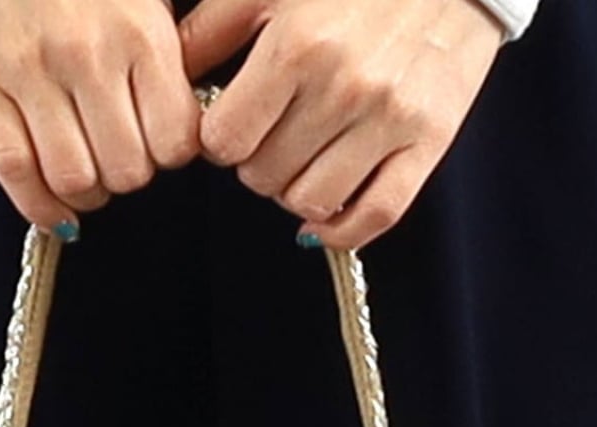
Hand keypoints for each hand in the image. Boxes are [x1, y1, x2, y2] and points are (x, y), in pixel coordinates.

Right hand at [0, 0, 203, 232]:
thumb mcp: (144, 1)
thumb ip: (165, 64)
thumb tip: (179, 141)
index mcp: (138, 32)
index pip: (173, 142)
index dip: (166, 159)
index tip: (155, 147)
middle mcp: (87, 52)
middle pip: (125, 170)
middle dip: (125, 177)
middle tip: (114, 157)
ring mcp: (30, 69)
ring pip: (73, 179)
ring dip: (84, 193)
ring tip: (83, 172)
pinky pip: (15, 170)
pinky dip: (38, 205)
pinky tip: (52, 209)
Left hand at [177, 0, 503, 246]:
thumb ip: (213, 28)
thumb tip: (170, 78)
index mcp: (297, 46)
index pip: (225, 140)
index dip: (219, 139)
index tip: (232, 124)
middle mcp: (343, 87)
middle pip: (263, 176)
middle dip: (256, 162)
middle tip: (272, 135)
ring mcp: (388, 119)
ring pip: (311, 201)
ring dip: (295, 190)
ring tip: (302, 158)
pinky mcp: (427, 141)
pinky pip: (375, 216)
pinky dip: (343, 229)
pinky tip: (326, 216)